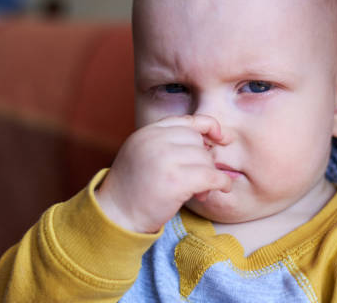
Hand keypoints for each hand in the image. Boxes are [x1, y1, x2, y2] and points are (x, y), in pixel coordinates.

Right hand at [95, 115, 231, 232]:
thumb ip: (169, 142)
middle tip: (199, 180)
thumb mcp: (145, 153)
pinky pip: (211, 176)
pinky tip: (221, 189)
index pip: (188, 120)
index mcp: (148, 132)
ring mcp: (165, 159)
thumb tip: (212, 140)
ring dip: (209, 175)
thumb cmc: (134, 188)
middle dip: (204, 160)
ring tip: (199, 191)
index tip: (220, 138)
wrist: (115, 215)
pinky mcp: (175, 181)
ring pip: (206, 159)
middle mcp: (155, 140)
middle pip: (198, 141)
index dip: (209, 127)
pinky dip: (222, 183)